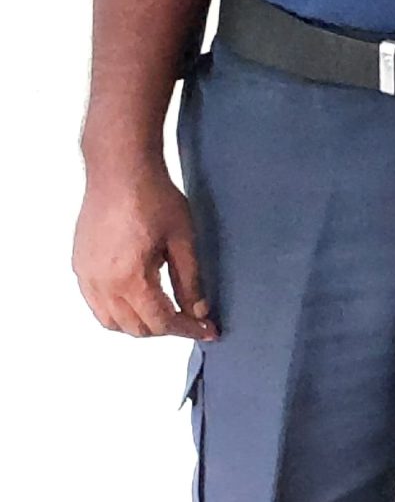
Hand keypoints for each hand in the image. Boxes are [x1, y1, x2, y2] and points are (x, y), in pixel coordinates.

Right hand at [75, 157, 214, 340]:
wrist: (120, 171)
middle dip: (166, 328)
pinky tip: (138, 299)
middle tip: (192, 319)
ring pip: (112, 321)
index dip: (187, 329)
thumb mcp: (183, 240)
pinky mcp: (79, 267)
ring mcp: (85, 277)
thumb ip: (190, 280)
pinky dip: (118, 311)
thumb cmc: (154, 198)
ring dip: (140, 323)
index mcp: (129, 279)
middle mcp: (101, 285)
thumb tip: (198, 311)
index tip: (209, 330)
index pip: (161, 321)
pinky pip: (96, 304)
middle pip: (135, 327)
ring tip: (167, 312)